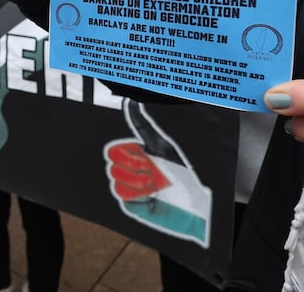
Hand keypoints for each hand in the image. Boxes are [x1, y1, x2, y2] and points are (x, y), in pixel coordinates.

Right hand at [104, 100, 210, 245]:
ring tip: (156, 188)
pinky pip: (124, 200)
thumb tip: (129, 100)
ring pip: (117, 184)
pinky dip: (140, 200)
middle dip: (135, 172)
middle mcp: (129, 170)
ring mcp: (128, 187)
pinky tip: (152, 200)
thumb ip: (141, 125)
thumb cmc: (179, 173)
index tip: (146, 159)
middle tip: (152, 174)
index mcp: (134, 155)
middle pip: (112, 168)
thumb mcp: (160, 146)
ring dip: (140, 186)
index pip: (112, 152)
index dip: (127, 157)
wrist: (191, 204)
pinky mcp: (131, 205)